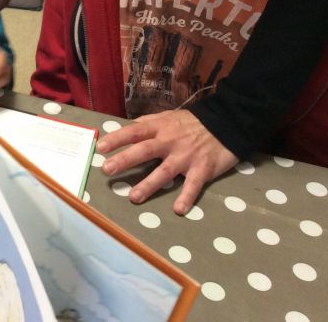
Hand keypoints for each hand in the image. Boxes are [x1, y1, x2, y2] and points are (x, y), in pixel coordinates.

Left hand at [96, 110, 237, 214]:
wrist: (226, 123)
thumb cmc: (191, 123)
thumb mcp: (168, 117)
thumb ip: (148, 123)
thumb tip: (126, 128)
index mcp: (159, 128)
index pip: (134, 132)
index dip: (117, 139)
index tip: (100, 147)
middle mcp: (170, 141)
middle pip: (144, 150)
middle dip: (125, 160)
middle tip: (107, 170)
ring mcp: (186, 156)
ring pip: (164, 171)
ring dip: (149, 184)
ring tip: (133, 197)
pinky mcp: (202, 168)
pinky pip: (193, 185)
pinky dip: (186, 197)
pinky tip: (178, 210)